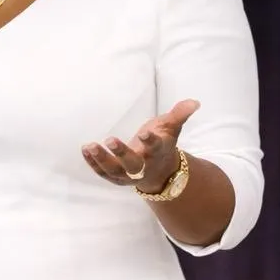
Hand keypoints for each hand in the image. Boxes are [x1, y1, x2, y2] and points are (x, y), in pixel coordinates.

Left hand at [81, 99, 199, 191]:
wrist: (160, 171)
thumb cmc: (162, 143)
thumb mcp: (172, 127)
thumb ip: (180, 114)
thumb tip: (194, 102)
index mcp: (158, 152)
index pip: (155, 148)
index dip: (150, 142)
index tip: (144, 133)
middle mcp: (144, 166)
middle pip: (133, 165)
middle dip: (122, 154)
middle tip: (110, 139)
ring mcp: (129, 175)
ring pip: (115, 171)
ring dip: (102, 159)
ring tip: (90, 145)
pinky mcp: (116, 177)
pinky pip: (103, 173)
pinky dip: (93, 163)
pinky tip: (85, 149)